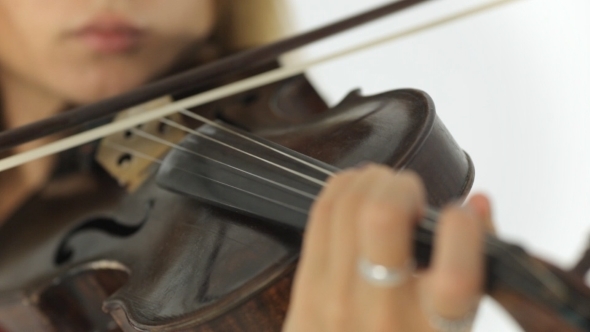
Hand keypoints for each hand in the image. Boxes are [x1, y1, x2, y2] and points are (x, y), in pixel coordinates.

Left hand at [283, 165, 491, 331]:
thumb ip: (474, 267)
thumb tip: (478, 203)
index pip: (455, 275)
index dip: (464, 230)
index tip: (462, 214)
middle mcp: (382, 316)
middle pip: (382, 218)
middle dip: (402, 186)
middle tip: (411, 194)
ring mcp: (336, 299)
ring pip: (347, 205)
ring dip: (371, 181)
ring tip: (384, 187)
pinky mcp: (306, 288)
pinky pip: (321, 216)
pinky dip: (343, 189)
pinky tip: (356, 191)